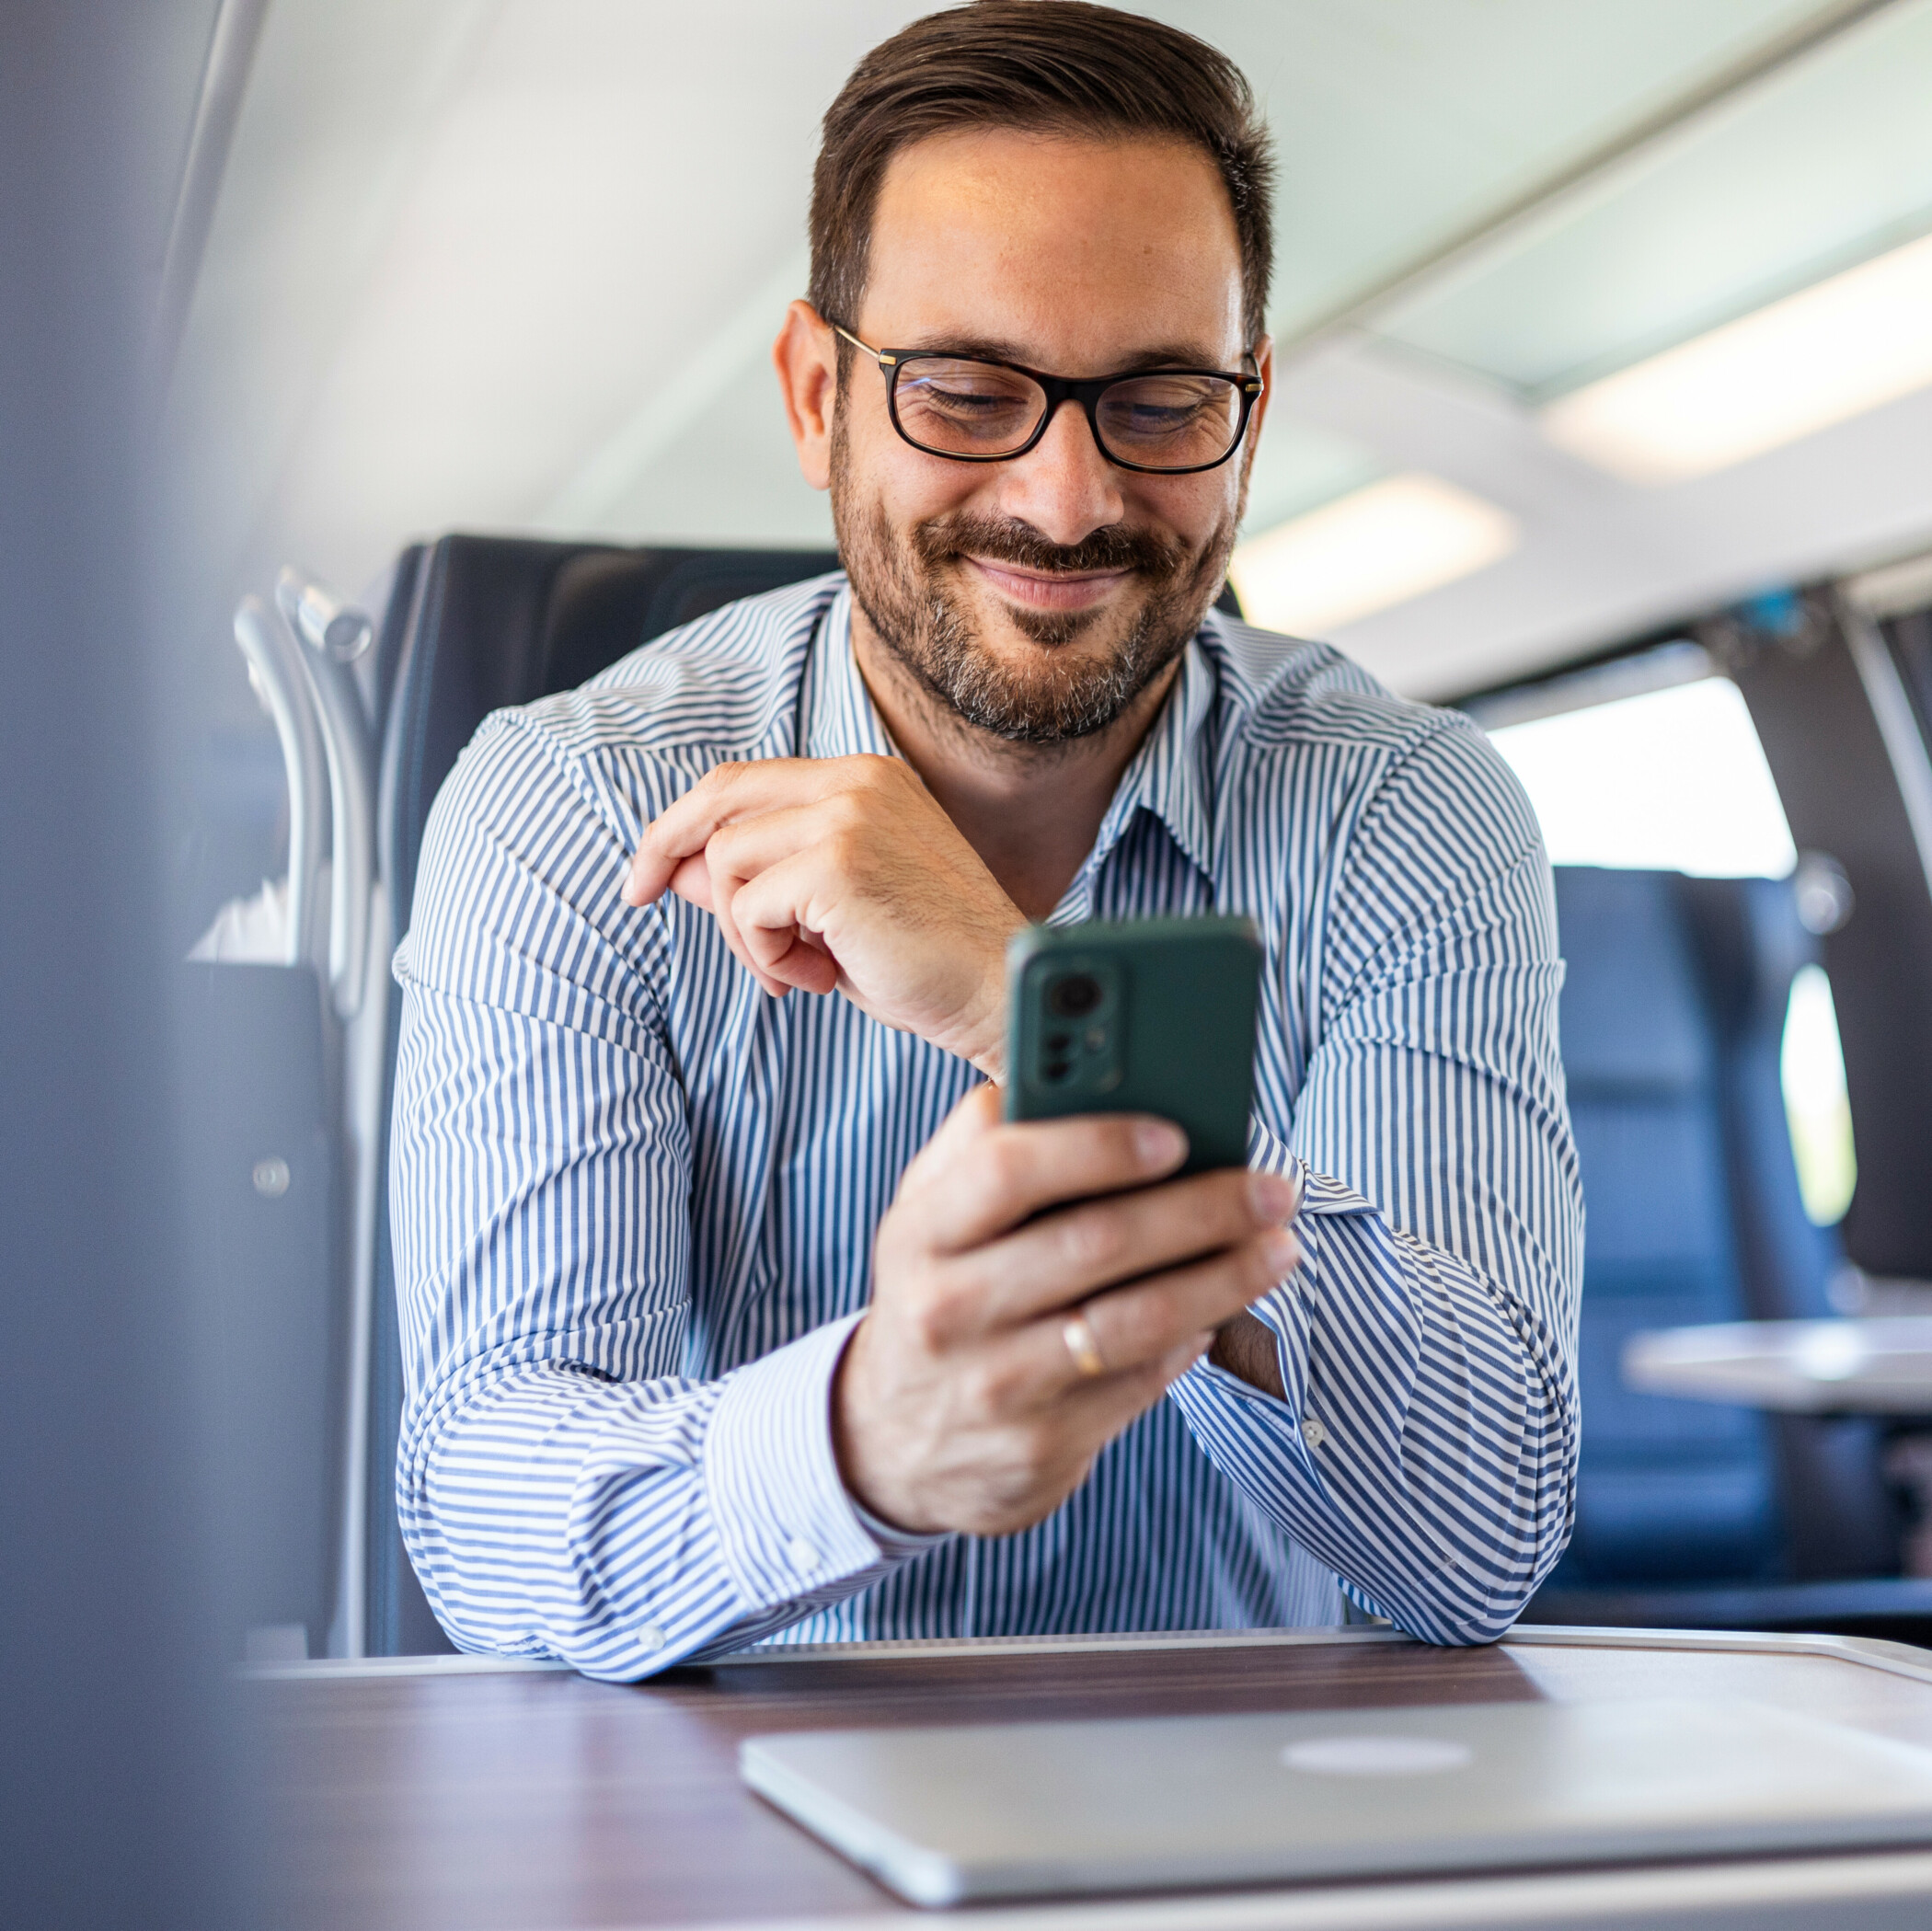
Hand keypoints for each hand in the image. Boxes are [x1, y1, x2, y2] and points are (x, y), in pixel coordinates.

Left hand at [622, 755, 1024, 1075]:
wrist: (1000, 993)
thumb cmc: (927, 964)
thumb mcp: (830, 917)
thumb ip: (762, 882)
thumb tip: (678, 871)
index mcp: (866, 779)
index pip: (744, 782)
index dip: (684, 823)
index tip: (651, 872)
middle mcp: (855, 782)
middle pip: (718, 797)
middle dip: (663, 847)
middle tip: (636, 896)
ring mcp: (848, 816)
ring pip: (726, 863)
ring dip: (747, 934)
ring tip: (805, 970)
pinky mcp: (836, 864)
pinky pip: (746, 909)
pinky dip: (768, 957)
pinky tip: (822, 977)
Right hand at [834, 1086, 1301, 1535]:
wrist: (894, 1440)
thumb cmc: (937, 1294)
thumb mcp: (928, 1215)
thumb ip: (983, 1142)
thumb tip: (1073, 1079)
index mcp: (922, 1231)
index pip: (1006, 1169)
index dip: (1096, 1145)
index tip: (1175, 1133)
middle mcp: (950, 1308)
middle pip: (1093, 1242)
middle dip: (1200, 1208)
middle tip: (1270, 1188)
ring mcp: (996, 1384)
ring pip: (1134, 1320)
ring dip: (1224, 1278)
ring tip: (1278, 1247)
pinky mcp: (1042, 1445)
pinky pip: (1141, 1383)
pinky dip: (1195, 1338)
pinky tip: (1224, 1306)